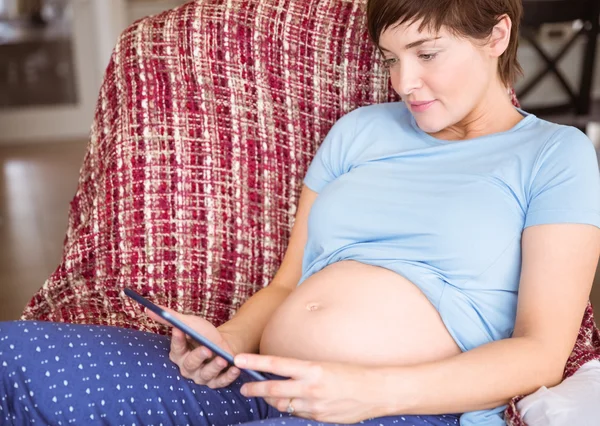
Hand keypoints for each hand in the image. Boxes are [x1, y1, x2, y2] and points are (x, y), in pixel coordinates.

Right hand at [145, 305, 241, 387]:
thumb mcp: (188, 323)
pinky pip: (221, 382)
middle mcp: (188, 368)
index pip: (175, 348)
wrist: (222, 343)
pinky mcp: (216, 381)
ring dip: (214, 367)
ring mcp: (202, 376)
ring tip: (222, 358)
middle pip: (190, 365)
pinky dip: (228, 376)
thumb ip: (170, 318)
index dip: (177, 339)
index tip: (179, 329)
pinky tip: (235, 367)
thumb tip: (148, 308)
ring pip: (206, 374)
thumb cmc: (202, 333)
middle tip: (206, 349)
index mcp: (178, 354)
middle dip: (198, 357)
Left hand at [234, 354, 386, 422]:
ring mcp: (313, 405)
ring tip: (267, 395)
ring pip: (283, 404)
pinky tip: (294, 402)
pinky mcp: (318, 418)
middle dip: (255, 390)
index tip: (238, 359)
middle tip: (243, 389)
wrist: (375, 391)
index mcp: (311, 369)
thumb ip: (303, 372)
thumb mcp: (325, 365)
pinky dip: (292, 408)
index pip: (276, 364)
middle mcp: (310, 388)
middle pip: (273, 390)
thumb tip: (282, 376)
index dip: (254, 362)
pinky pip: (297, 413)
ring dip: (273, 400)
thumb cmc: (351, 373)